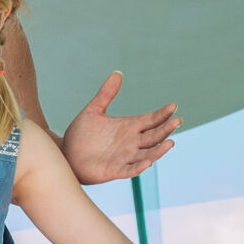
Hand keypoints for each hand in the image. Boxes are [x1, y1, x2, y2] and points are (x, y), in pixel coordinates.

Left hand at [60, 71, 177, 184]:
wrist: (66, 153)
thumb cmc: (81, 133)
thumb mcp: (93, 110)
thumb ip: (106, 94)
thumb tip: (117, 72)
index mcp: (130, 127)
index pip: (151, 120)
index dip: (163, 114)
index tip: (173, 106)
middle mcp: (132, 142)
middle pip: (154, 136)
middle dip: (166, 129)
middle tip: (177, 120)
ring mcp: (125, 157)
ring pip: (147, 154)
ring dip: (159, 150)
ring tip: (170, 142)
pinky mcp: (115, 170)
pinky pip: (130, 170)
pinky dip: (139, 167)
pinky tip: (148, 162)